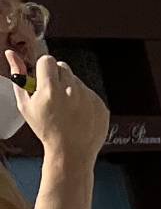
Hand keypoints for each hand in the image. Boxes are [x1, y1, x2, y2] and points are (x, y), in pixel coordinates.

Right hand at [13, 50, 107, 167]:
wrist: (71, 154)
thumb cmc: (46, 130)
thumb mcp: (26, 105)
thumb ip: (19, 77)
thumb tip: (11, 54)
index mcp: (50, 89)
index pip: (47, 60)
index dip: (44, 69)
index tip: (44, 79)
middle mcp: (72, 91)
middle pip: (63, 67)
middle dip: (58, 77)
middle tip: (55, 96)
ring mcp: (89, 98)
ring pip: (77, 80)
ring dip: (72, 89)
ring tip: (67, 109)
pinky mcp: (101, 106)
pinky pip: (90, 93)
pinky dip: (85, 101)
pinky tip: (79, 115)